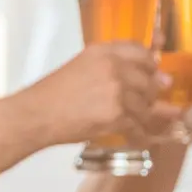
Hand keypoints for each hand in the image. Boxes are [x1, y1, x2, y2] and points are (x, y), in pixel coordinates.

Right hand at [15, 43, 166, 145]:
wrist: (38, 114)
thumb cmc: (53, 92)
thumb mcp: (81, 66)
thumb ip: (109, 66)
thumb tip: (139, 76)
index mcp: (104, 52)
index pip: (141, 52)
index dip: (151, 64)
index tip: (154, 73)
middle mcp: (114, 68)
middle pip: (150, 80)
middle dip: (149, 94)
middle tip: (143, 103)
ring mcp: (118, 92)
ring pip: (146, 106)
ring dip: (142, 117)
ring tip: (133, 122)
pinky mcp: (117, 116)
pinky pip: (137, 127)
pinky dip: (138, 136)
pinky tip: (136, 138)